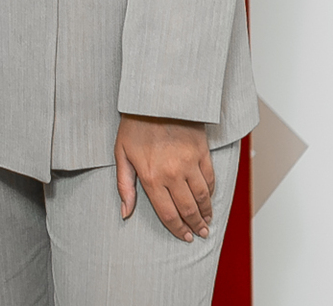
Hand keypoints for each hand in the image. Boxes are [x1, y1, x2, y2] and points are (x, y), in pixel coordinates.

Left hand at [114, 114, 214, 241]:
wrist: (155, 96)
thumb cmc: (135, 123)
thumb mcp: (121, 154)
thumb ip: (124, 186)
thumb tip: (125, 212)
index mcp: (151, 177)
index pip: (168, 214)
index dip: (177, 229)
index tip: (184, 237)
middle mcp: (172, 173)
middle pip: (188, 209)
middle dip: (195, 225)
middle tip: (200, 233)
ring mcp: (189, 162)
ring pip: (202, 197)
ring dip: (206, 213)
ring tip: (207, 221)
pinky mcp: (201, 151)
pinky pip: (210, 178)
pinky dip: (211, 192)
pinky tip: (209, 198)